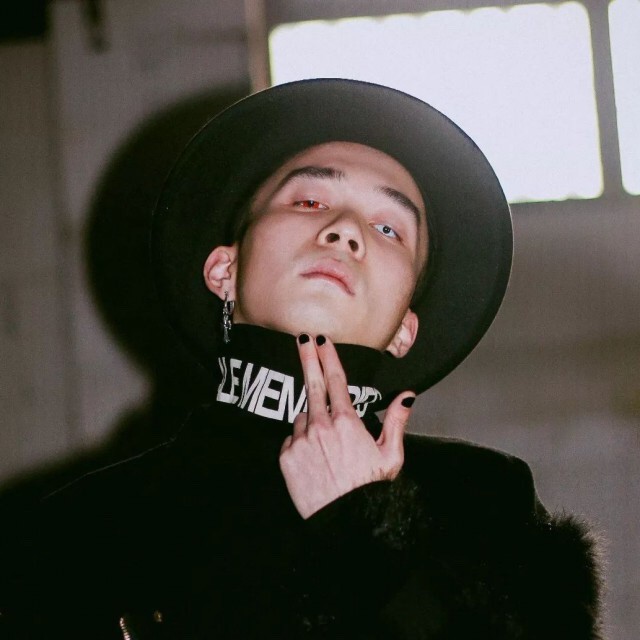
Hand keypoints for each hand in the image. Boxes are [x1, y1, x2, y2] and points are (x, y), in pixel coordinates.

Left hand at [279, 334, 414, 518]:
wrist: (346, 522)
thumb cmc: (371, 489)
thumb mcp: (391, 455)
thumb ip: (396, 420)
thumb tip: (407, 395)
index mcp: (348, 422)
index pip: (337, 380)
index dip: (328, 357)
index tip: (321, 341)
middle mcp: (322, 425)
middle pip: (313, 383)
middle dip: (307, 358)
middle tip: (301, 339)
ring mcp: (301, 439)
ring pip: (303, 416)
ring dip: (311, 420)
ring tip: (325, 446)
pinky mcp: (286, 455)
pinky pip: (292, 437)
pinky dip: (300, 440)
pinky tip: (314, 458)